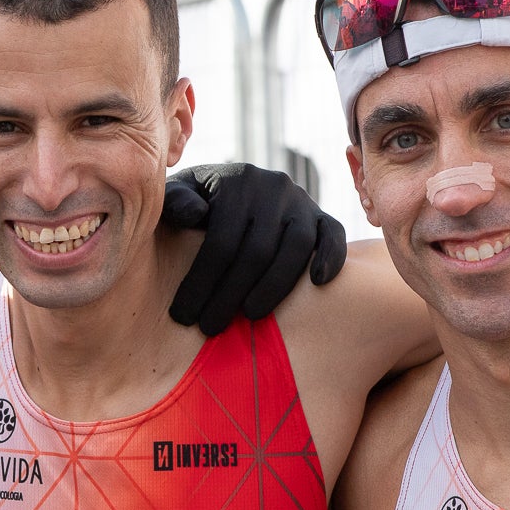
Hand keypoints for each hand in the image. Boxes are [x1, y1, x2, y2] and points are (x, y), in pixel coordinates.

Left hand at [164, 164, 346, 335]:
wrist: (228, 184)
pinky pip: (333, 234)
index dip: (202, 282)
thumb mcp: (177, 192)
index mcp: (236, 182)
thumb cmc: (194, 199)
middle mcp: (273, 188)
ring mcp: (300, 201)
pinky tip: (317, 283)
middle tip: (211, 327)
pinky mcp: (321, 214)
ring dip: (275, 287)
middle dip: (230, 294)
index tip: (184, 315)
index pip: (221, 240)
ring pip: (296, 247)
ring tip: (251, 315)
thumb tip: (196, 214)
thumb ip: (175, 201)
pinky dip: (331, 257)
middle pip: (256, 250)